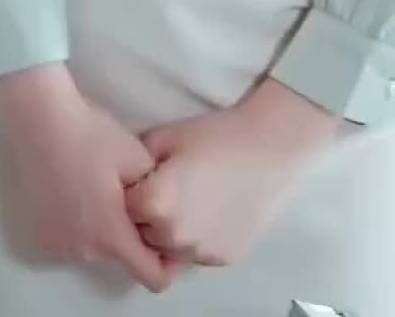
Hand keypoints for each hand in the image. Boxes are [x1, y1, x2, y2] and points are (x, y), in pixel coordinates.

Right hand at [0, 65, 172, 291]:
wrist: (42, 122)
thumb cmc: (93, 137)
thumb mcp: (138, 159)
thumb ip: (156, 193)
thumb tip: (162, 210)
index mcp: (112, 235)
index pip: (152, 276)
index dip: (167, 263)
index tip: (168, 238)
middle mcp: (85, 251)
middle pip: (121, 256)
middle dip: (131, 233)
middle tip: (128, 194)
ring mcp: (59, 246)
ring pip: (96, 248)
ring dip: (104, 229)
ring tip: (100, 188)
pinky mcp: (41, 237)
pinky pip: (73, 241)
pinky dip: (80, 226)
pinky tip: (76, 192)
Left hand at [124, 78, 340, 269]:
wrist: (272, 148)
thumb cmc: (218, 135)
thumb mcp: (169, 136)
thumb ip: (137, 160)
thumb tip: (122, 175)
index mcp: (155, 203)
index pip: (124, 208)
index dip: (134, 191)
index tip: (148, 178)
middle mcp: (173, 236)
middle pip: (144, 233)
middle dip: (150, 215)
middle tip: (171, 188)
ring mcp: (199, 252)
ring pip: (170, 249)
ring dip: (172, 231)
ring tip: (193, 200)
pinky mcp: (222, 259)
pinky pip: (197, 254)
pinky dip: (199, 238)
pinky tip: (213, 211)